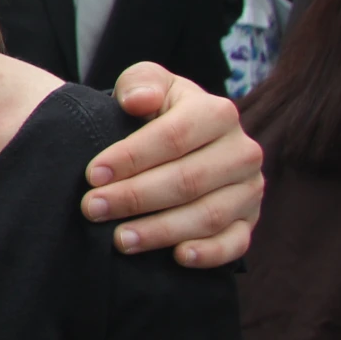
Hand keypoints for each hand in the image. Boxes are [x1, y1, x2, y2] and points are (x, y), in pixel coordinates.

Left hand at [82, 62, 262, 266]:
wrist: (179, 142)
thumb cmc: (155, 112)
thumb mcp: (146, 85)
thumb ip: (140, 82)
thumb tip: (139, 100)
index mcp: (218, 113)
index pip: (173, 137)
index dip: (131, 157)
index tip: (92, 175)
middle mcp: (242, 151)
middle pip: (187, 180)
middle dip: (134, 198)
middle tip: (92, 209)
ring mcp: (249, 189)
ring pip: (208, 215)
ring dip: (161, 230)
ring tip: (119, 239)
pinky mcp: (249, 221)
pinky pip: (235, 243)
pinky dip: (209, 253)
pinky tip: (177, 257)